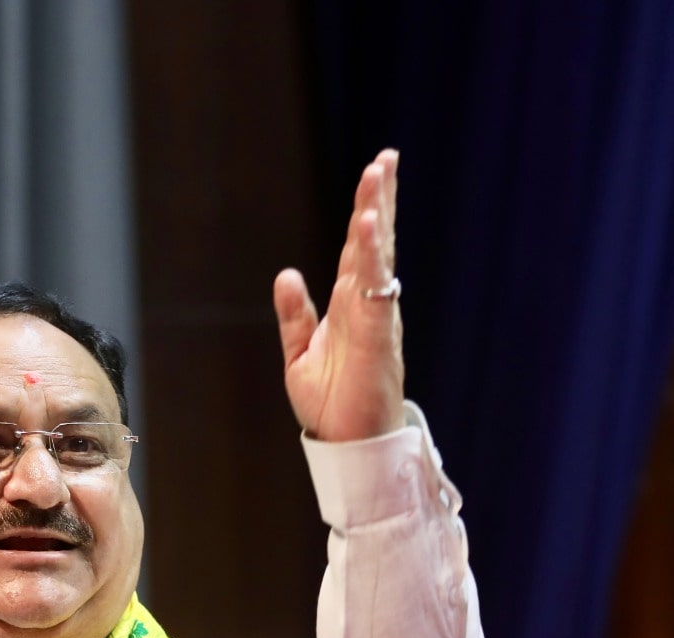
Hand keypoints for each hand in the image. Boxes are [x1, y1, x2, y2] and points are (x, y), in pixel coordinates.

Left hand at [273, 148, 405, 440]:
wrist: (346, 443)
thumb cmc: (331, 403)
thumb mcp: (299, 353)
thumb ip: (295, 314)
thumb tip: (287, 275)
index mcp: (352, 306)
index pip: (361, 250)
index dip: (367, 213)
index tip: (375, 174)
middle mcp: (368, 305)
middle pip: (376, 242)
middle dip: (380, 200)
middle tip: (386, 159)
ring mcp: (376, 317)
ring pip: (379, 256)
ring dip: (378, 215)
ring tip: (378, 175)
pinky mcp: (376, 335)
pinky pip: (375, 287)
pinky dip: (374, 256)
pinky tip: (370, 226)